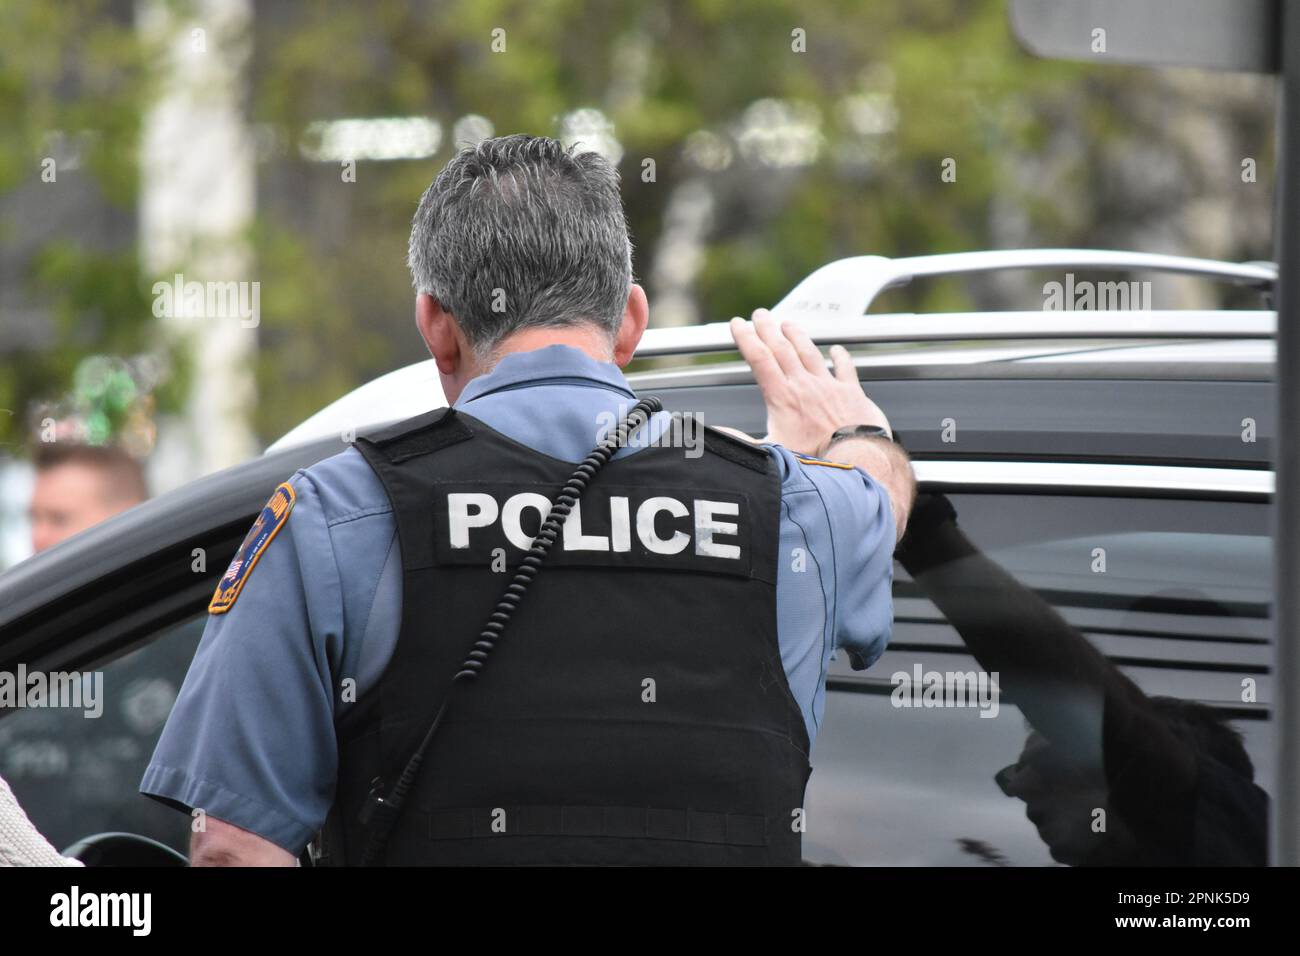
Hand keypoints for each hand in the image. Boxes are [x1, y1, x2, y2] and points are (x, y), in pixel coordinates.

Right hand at [729, 309, 890, 455]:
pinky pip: (845, 369)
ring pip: (809, 353)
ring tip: (788, 323)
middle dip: (767, 329)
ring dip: (797, 336)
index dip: (746, 339)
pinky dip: (840, 357)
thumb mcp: (770, 453)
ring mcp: (828, 387)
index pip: (759, 359)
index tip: (738, 325)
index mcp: (782, 398)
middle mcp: (804, 386)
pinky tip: (836, 350)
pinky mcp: (851, 394)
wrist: (855, 458)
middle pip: (781, 349)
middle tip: (760, 315)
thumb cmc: (815, 460)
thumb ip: (740, 442)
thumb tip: (716, 434)